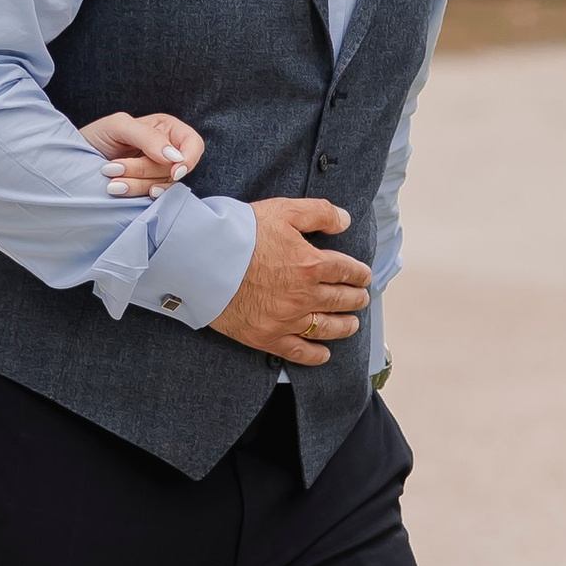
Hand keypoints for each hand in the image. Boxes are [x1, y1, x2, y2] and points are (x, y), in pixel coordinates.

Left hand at [79, 110, 205, 198]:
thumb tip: (175, 158)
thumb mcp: (118, 126)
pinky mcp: (147, 188)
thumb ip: (148, 137)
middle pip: (175, 168)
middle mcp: (166, 150)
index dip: (189, 159)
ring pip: (163, 184)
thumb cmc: (96, 136)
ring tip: (111, 182)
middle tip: (114, 168)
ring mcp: (157, 172)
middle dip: (144, 170)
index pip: (193, 144)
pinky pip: (153, 196)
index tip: (174, 172)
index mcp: (165, 129)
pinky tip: (124, 191)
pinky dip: (138, 194)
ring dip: (136, 184)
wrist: (75, 160)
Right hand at [211, 197, 373, 368]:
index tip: (363, 276)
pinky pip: (298, 352)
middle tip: (361, 298)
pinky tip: (324, 354)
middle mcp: (305, 295)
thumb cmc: (240, 232)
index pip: (346, 271)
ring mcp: (287, 319)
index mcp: (312, 264)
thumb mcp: (283, 210)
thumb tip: (345, 221)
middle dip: (356, 298)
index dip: (359, 274)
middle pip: (341, 300)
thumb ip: (319, 213)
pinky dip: (315, 355)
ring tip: (352, 324)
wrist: (202, 260)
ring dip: (344, 326)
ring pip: (327, 327)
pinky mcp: (267, 337)